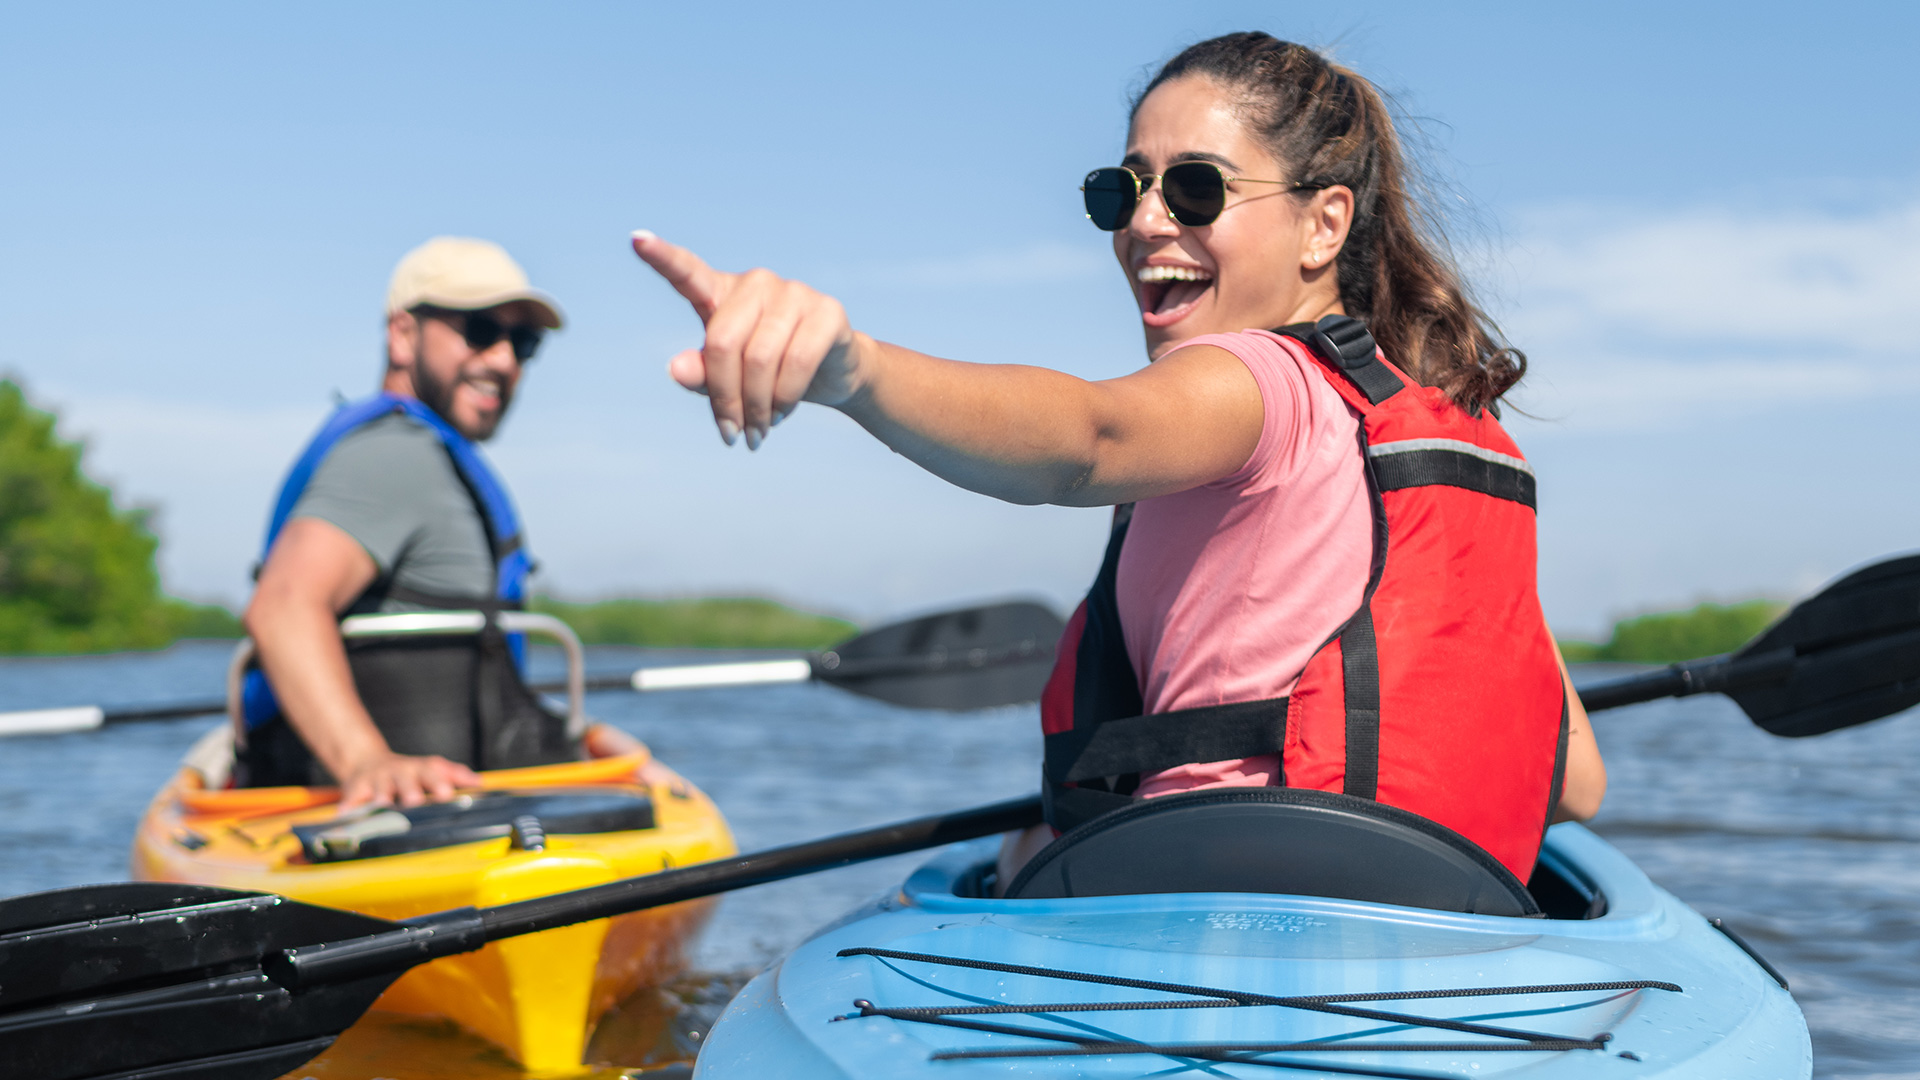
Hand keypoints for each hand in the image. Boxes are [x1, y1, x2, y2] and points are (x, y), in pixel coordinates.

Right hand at [338, 750, 480, 810]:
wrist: (368, 763)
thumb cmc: (406, 773)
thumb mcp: (430, 769)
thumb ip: (454, 774)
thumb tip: (478, 782)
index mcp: (419, 769)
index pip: (432, 773)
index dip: (439, 783)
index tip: (446, 793)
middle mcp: (398, 772)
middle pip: (405, 779)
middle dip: (410, 789)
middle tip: (415, 800)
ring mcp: (376, 780)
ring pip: (379, 787)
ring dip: (381, 794)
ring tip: (382, 803)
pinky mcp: (354, 789)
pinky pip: (351, 798)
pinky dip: (348, 806)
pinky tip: (345, 814)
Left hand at [631, 230, 865, 448]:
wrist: (832, 375)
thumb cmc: (768, 374)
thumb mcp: (727, 379)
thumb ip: (701, 374)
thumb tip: (677, 369)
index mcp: (722, 292)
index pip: (687, 272)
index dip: (662, 257)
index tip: (635, 239)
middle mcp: (757, 283)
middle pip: (723, 344)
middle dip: (726, 398)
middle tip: (732, 435)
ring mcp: (794, 292)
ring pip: (759, 359)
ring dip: (756, 408)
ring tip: (757, 432)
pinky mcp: (827, 311)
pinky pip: (796, 362)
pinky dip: (784, 398)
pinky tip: (780, 414)